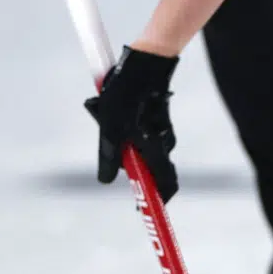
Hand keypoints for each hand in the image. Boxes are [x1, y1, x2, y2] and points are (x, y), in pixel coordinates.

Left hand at [83, 46, 179, 201]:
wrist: (145, 63)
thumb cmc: (127, 95)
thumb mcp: (111, 129)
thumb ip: (110, 156)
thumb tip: (106, 180)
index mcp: (156, 149)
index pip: (166, 185)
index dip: (159, 200)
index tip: (150, 210)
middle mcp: (163, 143)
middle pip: (155, 172)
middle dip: (136, 173)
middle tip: (119, 168)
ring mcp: (161, 130)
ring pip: (146, 152)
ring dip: (127, 149)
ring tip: (108, 122)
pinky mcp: (156, 118)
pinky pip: (143, 136)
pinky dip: (129, 134)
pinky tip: (113, 109)